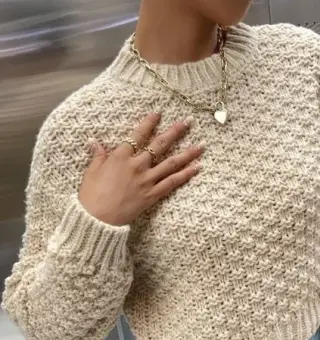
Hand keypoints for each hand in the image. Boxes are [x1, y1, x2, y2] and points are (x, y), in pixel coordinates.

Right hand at [79, 113, 203, 225]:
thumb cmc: (91, 195)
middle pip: (159, 145)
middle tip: (188, 122)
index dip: (149, 123)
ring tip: (201, 145)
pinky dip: (185, 175)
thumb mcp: (92, 171)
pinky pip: (172, 183)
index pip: (138, 134)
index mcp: (120, 157)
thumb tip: (94, 142)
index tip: (158, 114)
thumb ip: (98, 155)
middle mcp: (137, 165)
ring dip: (188, 153)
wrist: (97, 218)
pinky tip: (197, 168)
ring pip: (171, 163)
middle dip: (175, 132)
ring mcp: (146, 180)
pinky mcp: (152, 195)